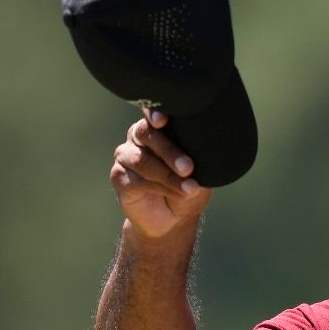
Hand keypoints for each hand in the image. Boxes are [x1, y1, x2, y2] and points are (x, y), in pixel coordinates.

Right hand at [110, 109, 212, 239]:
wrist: (174, 218)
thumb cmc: (190, 184)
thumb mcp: (202, 168)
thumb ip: (200, 154)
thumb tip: (209, 147)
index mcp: (159, 126)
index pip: (153, 111)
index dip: (154, 112)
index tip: (163, 120)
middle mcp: (138, 136)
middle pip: (147, 133)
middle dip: (169, 151)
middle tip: (189, 167)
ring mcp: (126, 155)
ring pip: (142, 160)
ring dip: (168, 175)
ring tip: (189, 187)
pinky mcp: (119, 177)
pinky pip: (137, 180)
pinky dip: (160, 187)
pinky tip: (176, 194)